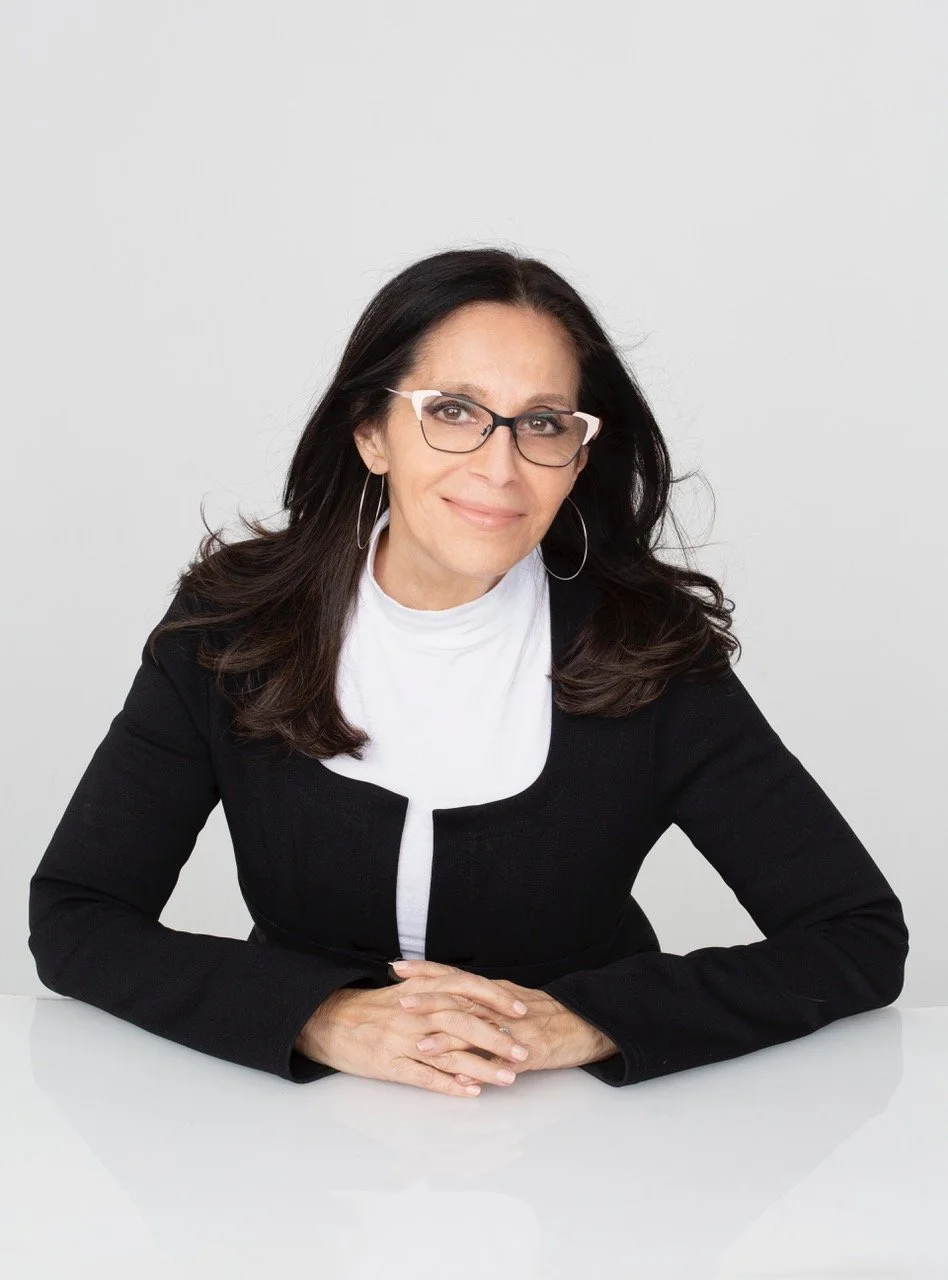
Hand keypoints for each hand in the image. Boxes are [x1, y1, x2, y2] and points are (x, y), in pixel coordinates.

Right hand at [294, 965, 535, 1097]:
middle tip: (522, 1052)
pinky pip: (424, 1076)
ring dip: (481, 1066)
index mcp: (422, 990)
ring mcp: (403, 1039)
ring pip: (449, 1053)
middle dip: (497, 1038)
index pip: (467, 988)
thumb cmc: (374, 1008)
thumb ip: (440, 991)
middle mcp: (415, 1012)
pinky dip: (449, 1084)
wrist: (330, 1020)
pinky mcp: (390, 1063)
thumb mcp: (407, 989)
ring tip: (508, 1078)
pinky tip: (471, 1091)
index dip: (496, 999)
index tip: (522, 1011)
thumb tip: (476, 1000)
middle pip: (463, 1022)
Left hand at [388, 959, 620, 1085]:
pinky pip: (500, 1062)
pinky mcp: (527, 1053)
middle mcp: (500, 1005)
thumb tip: (447, 994)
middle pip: (461, 1000)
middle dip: (429, 1001)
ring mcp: (513, 1029)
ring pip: (477, 1031)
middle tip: (400, 1002)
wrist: (585, 1024)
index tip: (398, 968)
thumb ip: (480, 996)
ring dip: (448, 1039)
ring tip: (421, 1046)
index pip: (454, 975)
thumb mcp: (509, 996)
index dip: (426, 971)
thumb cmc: (546, 1013)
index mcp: (493, 990)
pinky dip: (481, 1070)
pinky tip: (464, 1078)